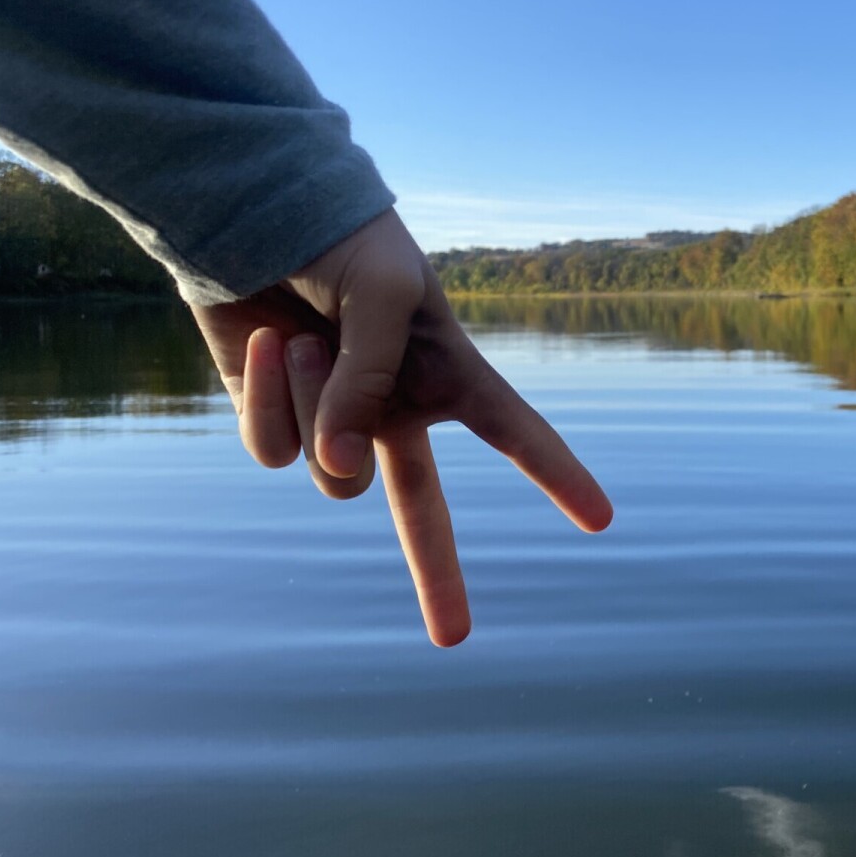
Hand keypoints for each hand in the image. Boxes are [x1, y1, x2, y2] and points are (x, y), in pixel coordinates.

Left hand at [190, 209, 611, 646]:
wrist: (254, 216)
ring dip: (318, 401)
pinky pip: (277, 448)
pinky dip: (270, 395)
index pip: (514, 431)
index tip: (602, 520)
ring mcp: (333, 423)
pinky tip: (267, 343)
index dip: (559, 474)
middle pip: (423, 509)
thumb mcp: (382, 296)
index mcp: (445, 375)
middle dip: (439, 576)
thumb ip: (370, 385)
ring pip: (334, 473)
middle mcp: (394, 410)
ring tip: (307, 337)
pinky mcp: (276, 422)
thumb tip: (337, 470)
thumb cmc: (344, 241)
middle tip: (453, 640)